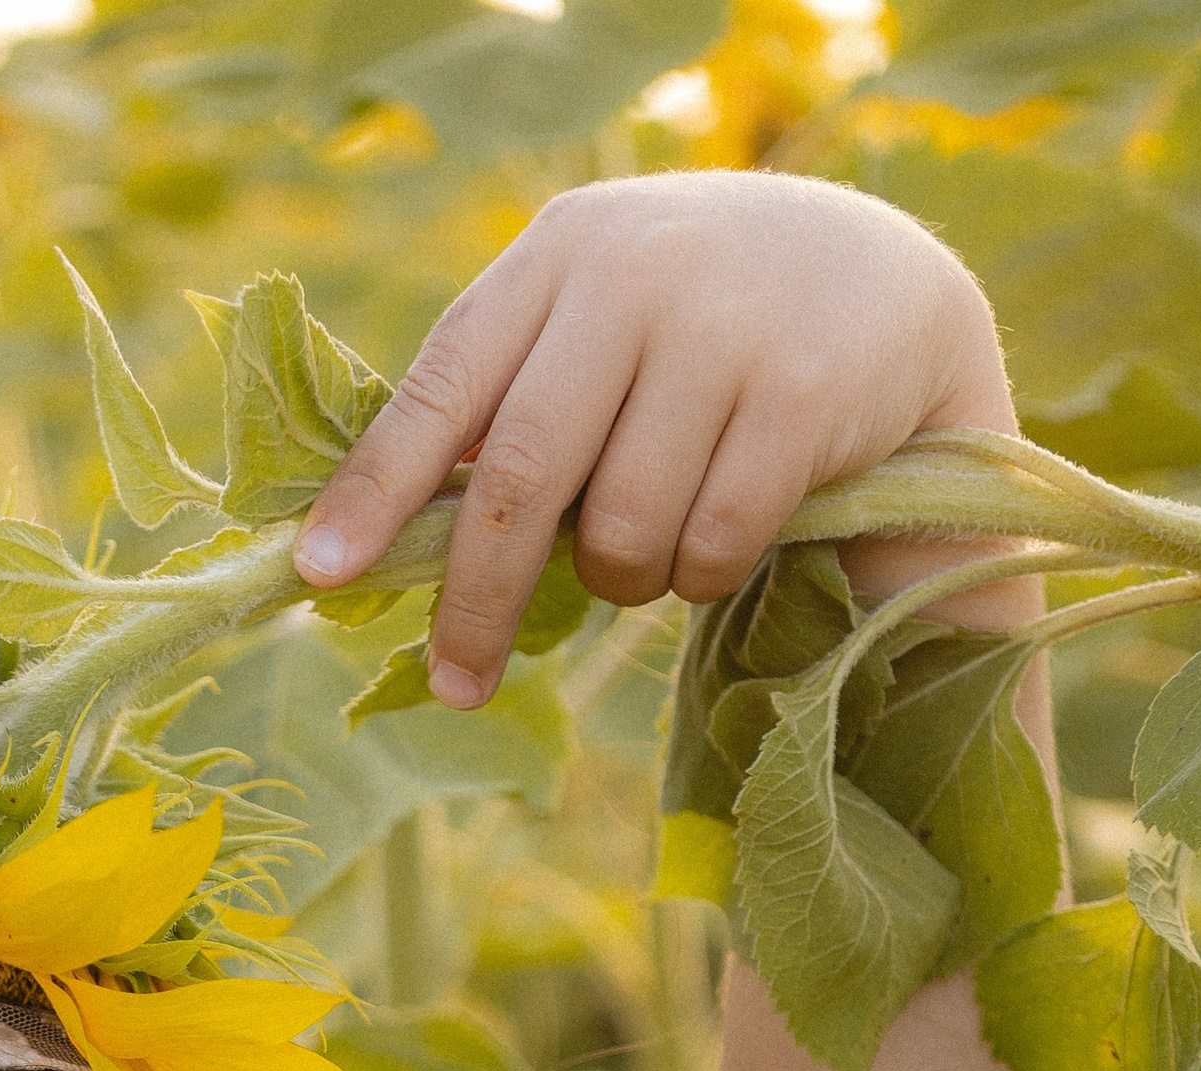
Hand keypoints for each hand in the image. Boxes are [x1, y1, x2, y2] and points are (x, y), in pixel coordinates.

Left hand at [294, 173, 1013, 705]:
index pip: (441, 386)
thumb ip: (509, 403)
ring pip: (622, 527)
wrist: (878, 283)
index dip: (375, 489)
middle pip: (520, 476)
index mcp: (555, 259)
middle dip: (480, 597)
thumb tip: (389, 543)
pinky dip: (700, 574)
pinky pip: (710, 541)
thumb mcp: (595, 326)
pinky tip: (719, 541)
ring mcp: (720, 331)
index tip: (322, 575)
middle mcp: (630, 278)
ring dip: (621, 580)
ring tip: (646, 555)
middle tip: (456, 681)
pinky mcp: (800, 394)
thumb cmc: (695, 334)